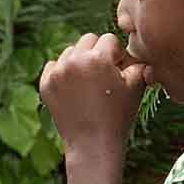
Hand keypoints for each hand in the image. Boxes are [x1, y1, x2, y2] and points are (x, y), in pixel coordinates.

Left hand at [39, 34, 152, 153]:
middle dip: (97, 53)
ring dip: (80, 61)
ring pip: (70, 51)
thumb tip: (134, 52)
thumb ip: (138, 62)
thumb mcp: (137, 86)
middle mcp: (73, 61)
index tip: (118, 72)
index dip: (117, 55)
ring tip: (89, 83)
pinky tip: (75, 89)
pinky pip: (54, 65)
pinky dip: (63, 72)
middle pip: (87, 40)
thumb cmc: (118, 115)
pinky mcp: (45, 84)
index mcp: (97, 58)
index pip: (109, 39)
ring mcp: (56, 72)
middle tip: (103, 76)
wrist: (93, 144)